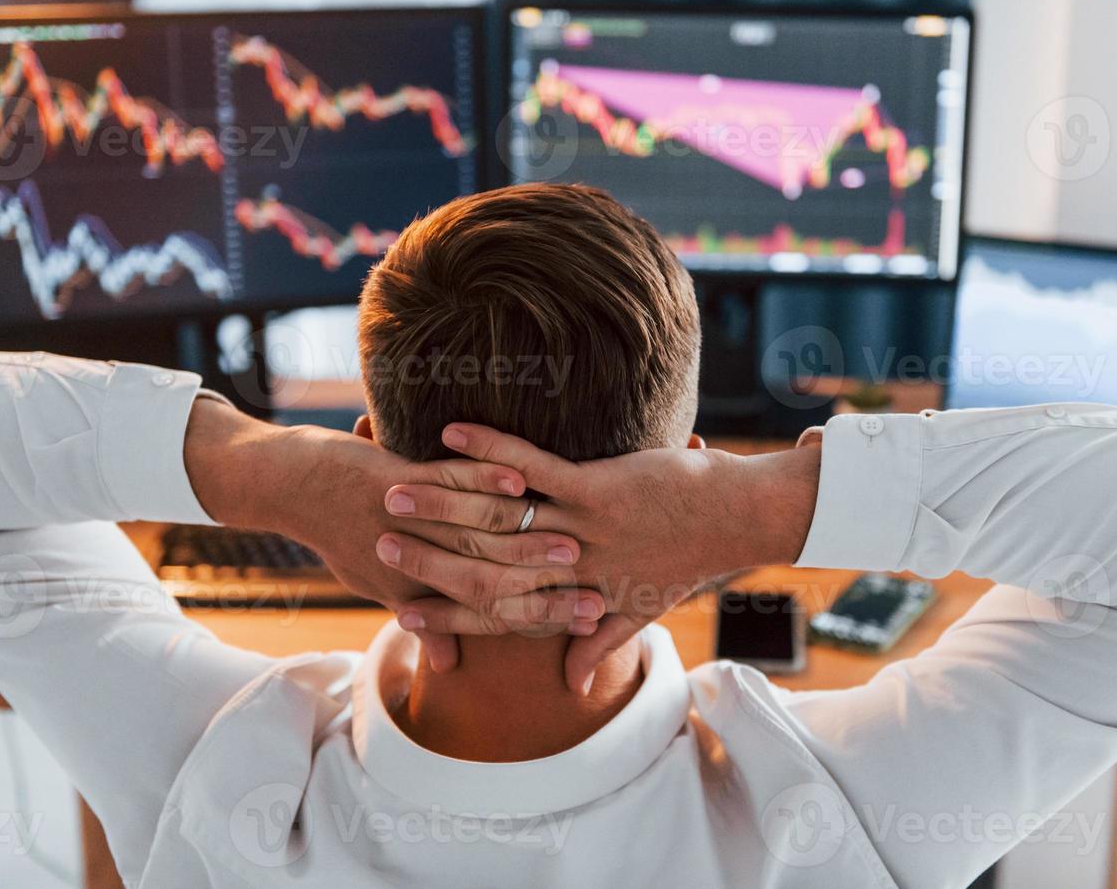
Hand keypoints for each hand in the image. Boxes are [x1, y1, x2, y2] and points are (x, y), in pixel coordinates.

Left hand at [183, 400, 604, 669]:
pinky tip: (519, 480)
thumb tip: (450, 665)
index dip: (535, 621)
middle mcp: (406, 566)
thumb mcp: (379, 582)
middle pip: (488, 584)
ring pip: (473, 537)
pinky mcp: (390, 481)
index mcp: (409, 592)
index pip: (484, 613)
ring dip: (524, 540)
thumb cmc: (340, 531)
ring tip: (570, 542)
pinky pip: (445, 483)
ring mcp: (399, 522)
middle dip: (545, 592)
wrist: (288, 486)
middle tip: (593, 595)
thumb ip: (423, 619)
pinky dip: (483, 480)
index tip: (583, 623)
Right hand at [381, 424, 820, 693]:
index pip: (498, 611)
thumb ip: (600, 641)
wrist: (741, 519)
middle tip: (375, 543)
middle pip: (484, 567)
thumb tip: (573, 685)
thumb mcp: (644, 606)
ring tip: (394, 487)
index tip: (402, 615)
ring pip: (497, 518)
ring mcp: (582, 528)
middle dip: (426, 556)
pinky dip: (491, 448)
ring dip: (442, 499)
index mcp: (577, 597)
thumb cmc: (693, 556)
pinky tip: (452, 430)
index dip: (448, 615)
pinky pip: (532, 467)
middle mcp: (570, 569)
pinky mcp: (597, 489)